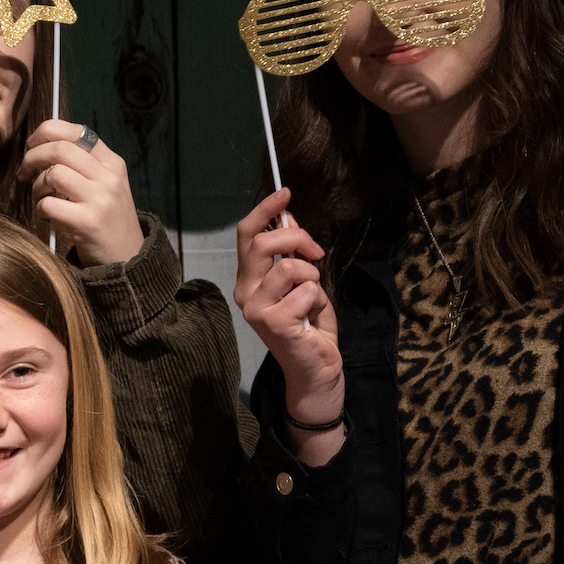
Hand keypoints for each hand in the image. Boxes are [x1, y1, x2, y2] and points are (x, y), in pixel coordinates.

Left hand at [19, 119, 139, 267]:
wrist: (127, 257)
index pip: (76, 131)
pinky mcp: (87, 222)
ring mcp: (100, 199)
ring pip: (53, 174)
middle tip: (24, 172)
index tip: (32, 144)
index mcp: (112, 162)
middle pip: (60, 149)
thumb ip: (82, 163)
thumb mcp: (106, 184)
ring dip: (37, 186)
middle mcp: (108, 177)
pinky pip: (49, 203)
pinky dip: (40, 208)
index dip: (46, 132)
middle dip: (32, 157)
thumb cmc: (106, 217)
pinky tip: (46, 215)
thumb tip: (41, 145)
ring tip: (41, 198)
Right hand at [234, 187, 344, 459]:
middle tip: (316, 253)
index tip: (285, 193)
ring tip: (313, 298)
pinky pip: (306, 290)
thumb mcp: (303, 281)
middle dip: (298, 239)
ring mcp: (255, 308)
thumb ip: (292, 253)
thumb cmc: (310, 328)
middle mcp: (245, 292)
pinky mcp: (272, 322)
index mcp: (249, 280)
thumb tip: (288, 218)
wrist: (316, 370)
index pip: (247, 235)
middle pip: (264, 242)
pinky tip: (312, 318)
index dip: (265, 210)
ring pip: (290, 266)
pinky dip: (319, 299)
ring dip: (313, 277)